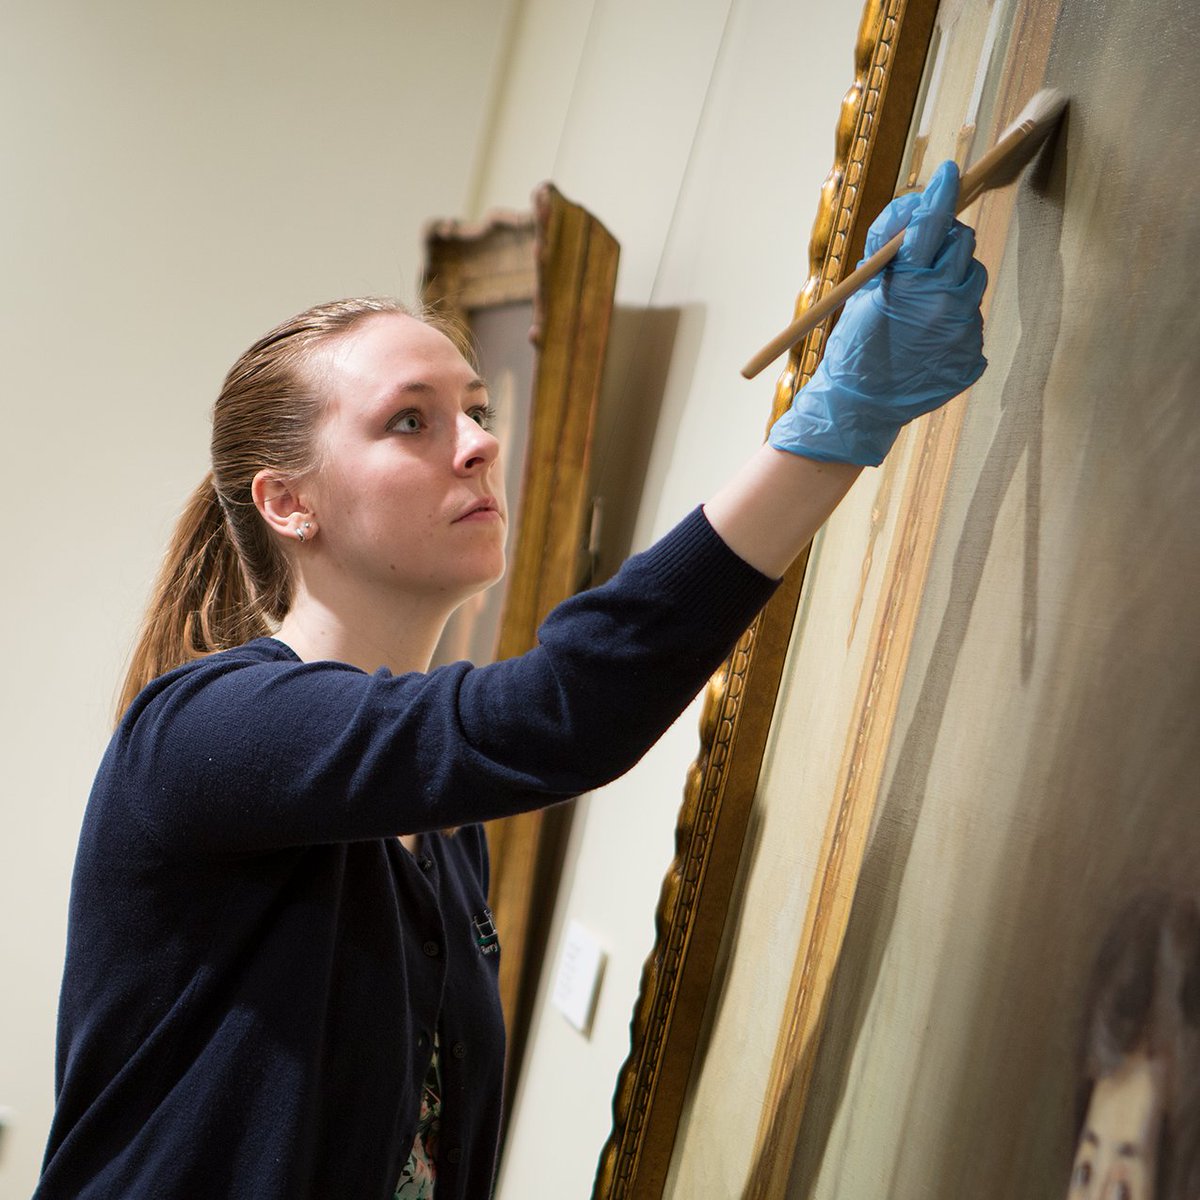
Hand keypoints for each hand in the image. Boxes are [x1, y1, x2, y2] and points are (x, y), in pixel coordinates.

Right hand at [768, 160, 987, 466]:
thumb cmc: (853, 348)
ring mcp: (962, 331)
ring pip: (972, 283)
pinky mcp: (971, 355)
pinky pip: (971, 321)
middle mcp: (944, 304)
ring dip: (952, 284)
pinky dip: (952, 321)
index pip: (933, 224)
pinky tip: (926, 338)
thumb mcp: (861, 291)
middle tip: (921, 264)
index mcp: (911, 284)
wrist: (859, 408)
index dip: (941, 195)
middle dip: (945, 246)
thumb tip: (913, 207)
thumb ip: (888, 248)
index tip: (949, 173)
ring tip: (921, 309)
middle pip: (963, 247)